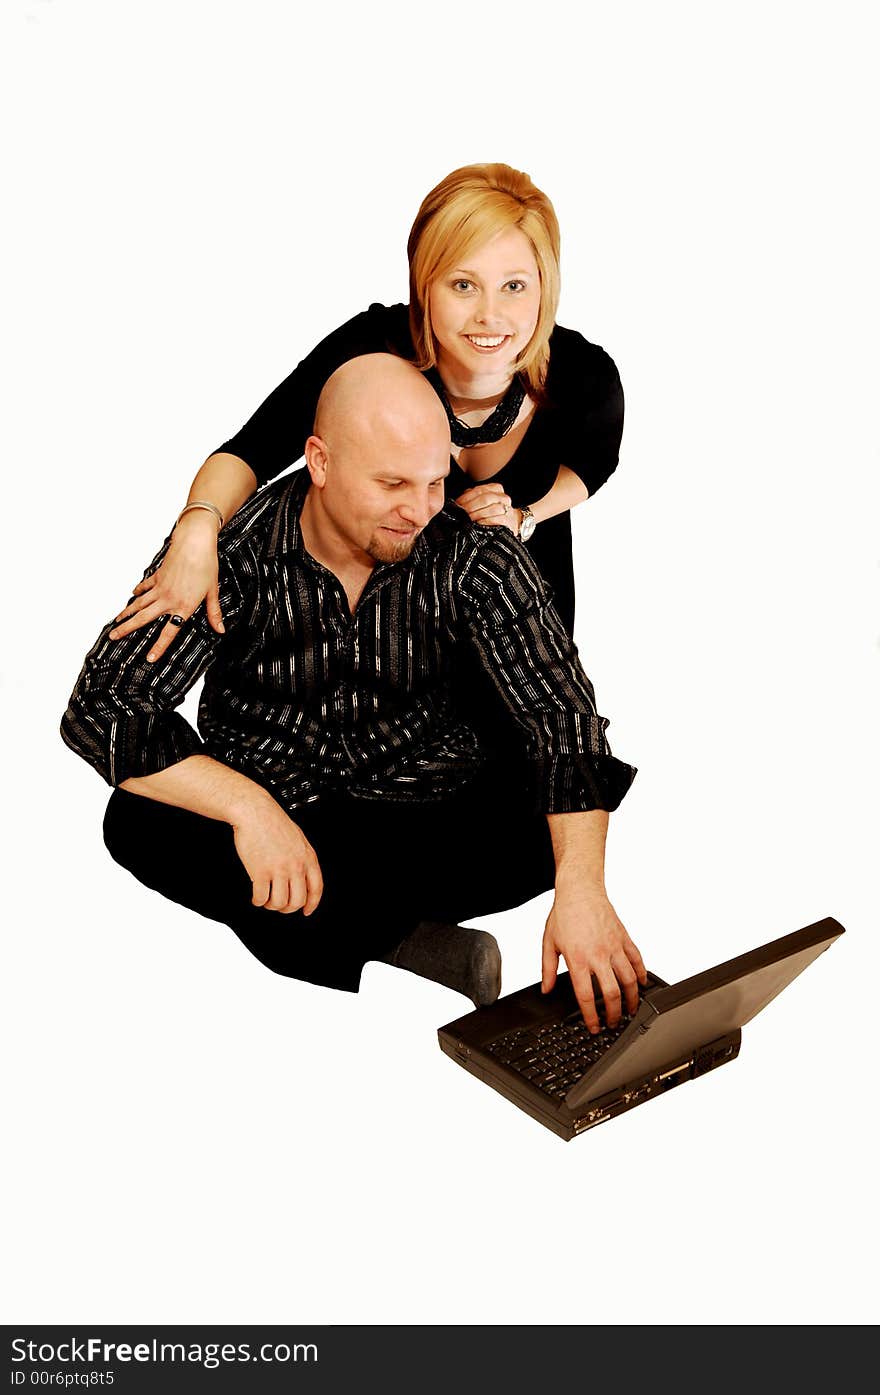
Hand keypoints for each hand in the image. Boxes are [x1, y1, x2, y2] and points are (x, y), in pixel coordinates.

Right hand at [109, 511, 223, 662]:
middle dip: (126, 629)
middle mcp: (167, 600)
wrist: (194, 542)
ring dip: (126, 614)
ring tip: (115, 622)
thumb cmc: (206, 565)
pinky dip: (138, 592)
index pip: (169, 632)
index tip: (149, 658)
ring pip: (139, 604)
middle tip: (112, 636)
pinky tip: (132, 596)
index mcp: (183, 606)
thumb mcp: (212, 591)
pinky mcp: (157, 576)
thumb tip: (220, 629)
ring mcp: (160, 588)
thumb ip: (213, 612)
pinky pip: (144, 587)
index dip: (159, 647)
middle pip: (143, 619)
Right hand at [232, 797, 323, 914]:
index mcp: (308, 857)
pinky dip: (258, 901)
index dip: (312, 904)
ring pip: (279, 903)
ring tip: (266, 899)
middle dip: (288, 908)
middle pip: (297, 901)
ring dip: (271, 905)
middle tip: (280, 905)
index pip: (316, 889)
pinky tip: (256, 896)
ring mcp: (278, 870)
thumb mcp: (298, 838)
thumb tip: (302, 876)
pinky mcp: (260, 872)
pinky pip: (261, 897)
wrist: (254, 812)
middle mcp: (295, 866)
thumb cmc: (273, 821)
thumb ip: (302, 857)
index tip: (306, 910)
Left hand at [454, 482, 517, 530]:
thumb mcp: (482, 501)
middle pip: (486, 498)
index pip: (479, 490)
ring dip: (478, 514)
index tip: (458, 504)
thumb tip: (458, 502)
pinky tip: (478, 523)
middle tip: (462, 512)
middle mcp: (503, 497)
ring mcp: (507, 508)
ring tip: (468, 519)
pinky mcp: (508, 520)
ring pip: (492, 509)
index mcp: (496, 488)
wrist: (510, 522)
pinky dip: (486, 521)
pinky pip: (497, 519)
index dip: (467, 497)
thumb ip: (472, 497)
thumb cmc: (492, 511)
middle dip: (471, 506)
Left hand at [541, 884, 646, 1032]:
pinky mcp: (625, 938)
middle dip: (615, 1014)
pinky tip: (641, 984)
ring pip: (630, 979)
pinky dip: (642, 974)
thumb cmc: (564, 914)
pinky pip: (638, 960)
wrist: (580, 890)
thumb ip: (547, 969)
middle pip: (612, 993)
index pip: (586, 996)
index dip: (591, 1016)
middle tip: (614, 1023)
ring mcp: (614, 946)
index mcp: (578, 959)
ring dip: (632, 998)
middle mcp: (598, 955)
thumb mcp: (548, 943)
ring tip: (630, 1010)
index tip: (594, 1026)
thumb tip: (546, 989)